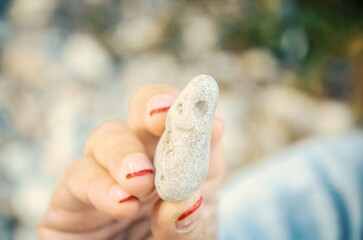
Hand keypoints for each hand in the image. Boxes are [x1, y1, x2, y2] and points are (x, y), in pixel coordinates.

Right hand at [38, 85, 223, 239]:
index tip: (202, 117)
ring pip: (105, 137)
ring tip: (141, 181)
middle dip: (150, 109)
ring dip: (123, 153)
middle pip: (141, 114)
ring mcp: (106, 174)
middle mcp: (143, 160)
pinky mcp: (72, 197)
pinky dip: (100, 186)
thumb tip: (189, 202)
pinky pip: (78, 177)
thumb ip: (191, 223)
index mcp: (179, 164)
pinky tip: (122, 204)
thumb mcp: (192, 238)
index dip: (190, 111)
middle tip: (161, 121)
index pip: (184, 124)